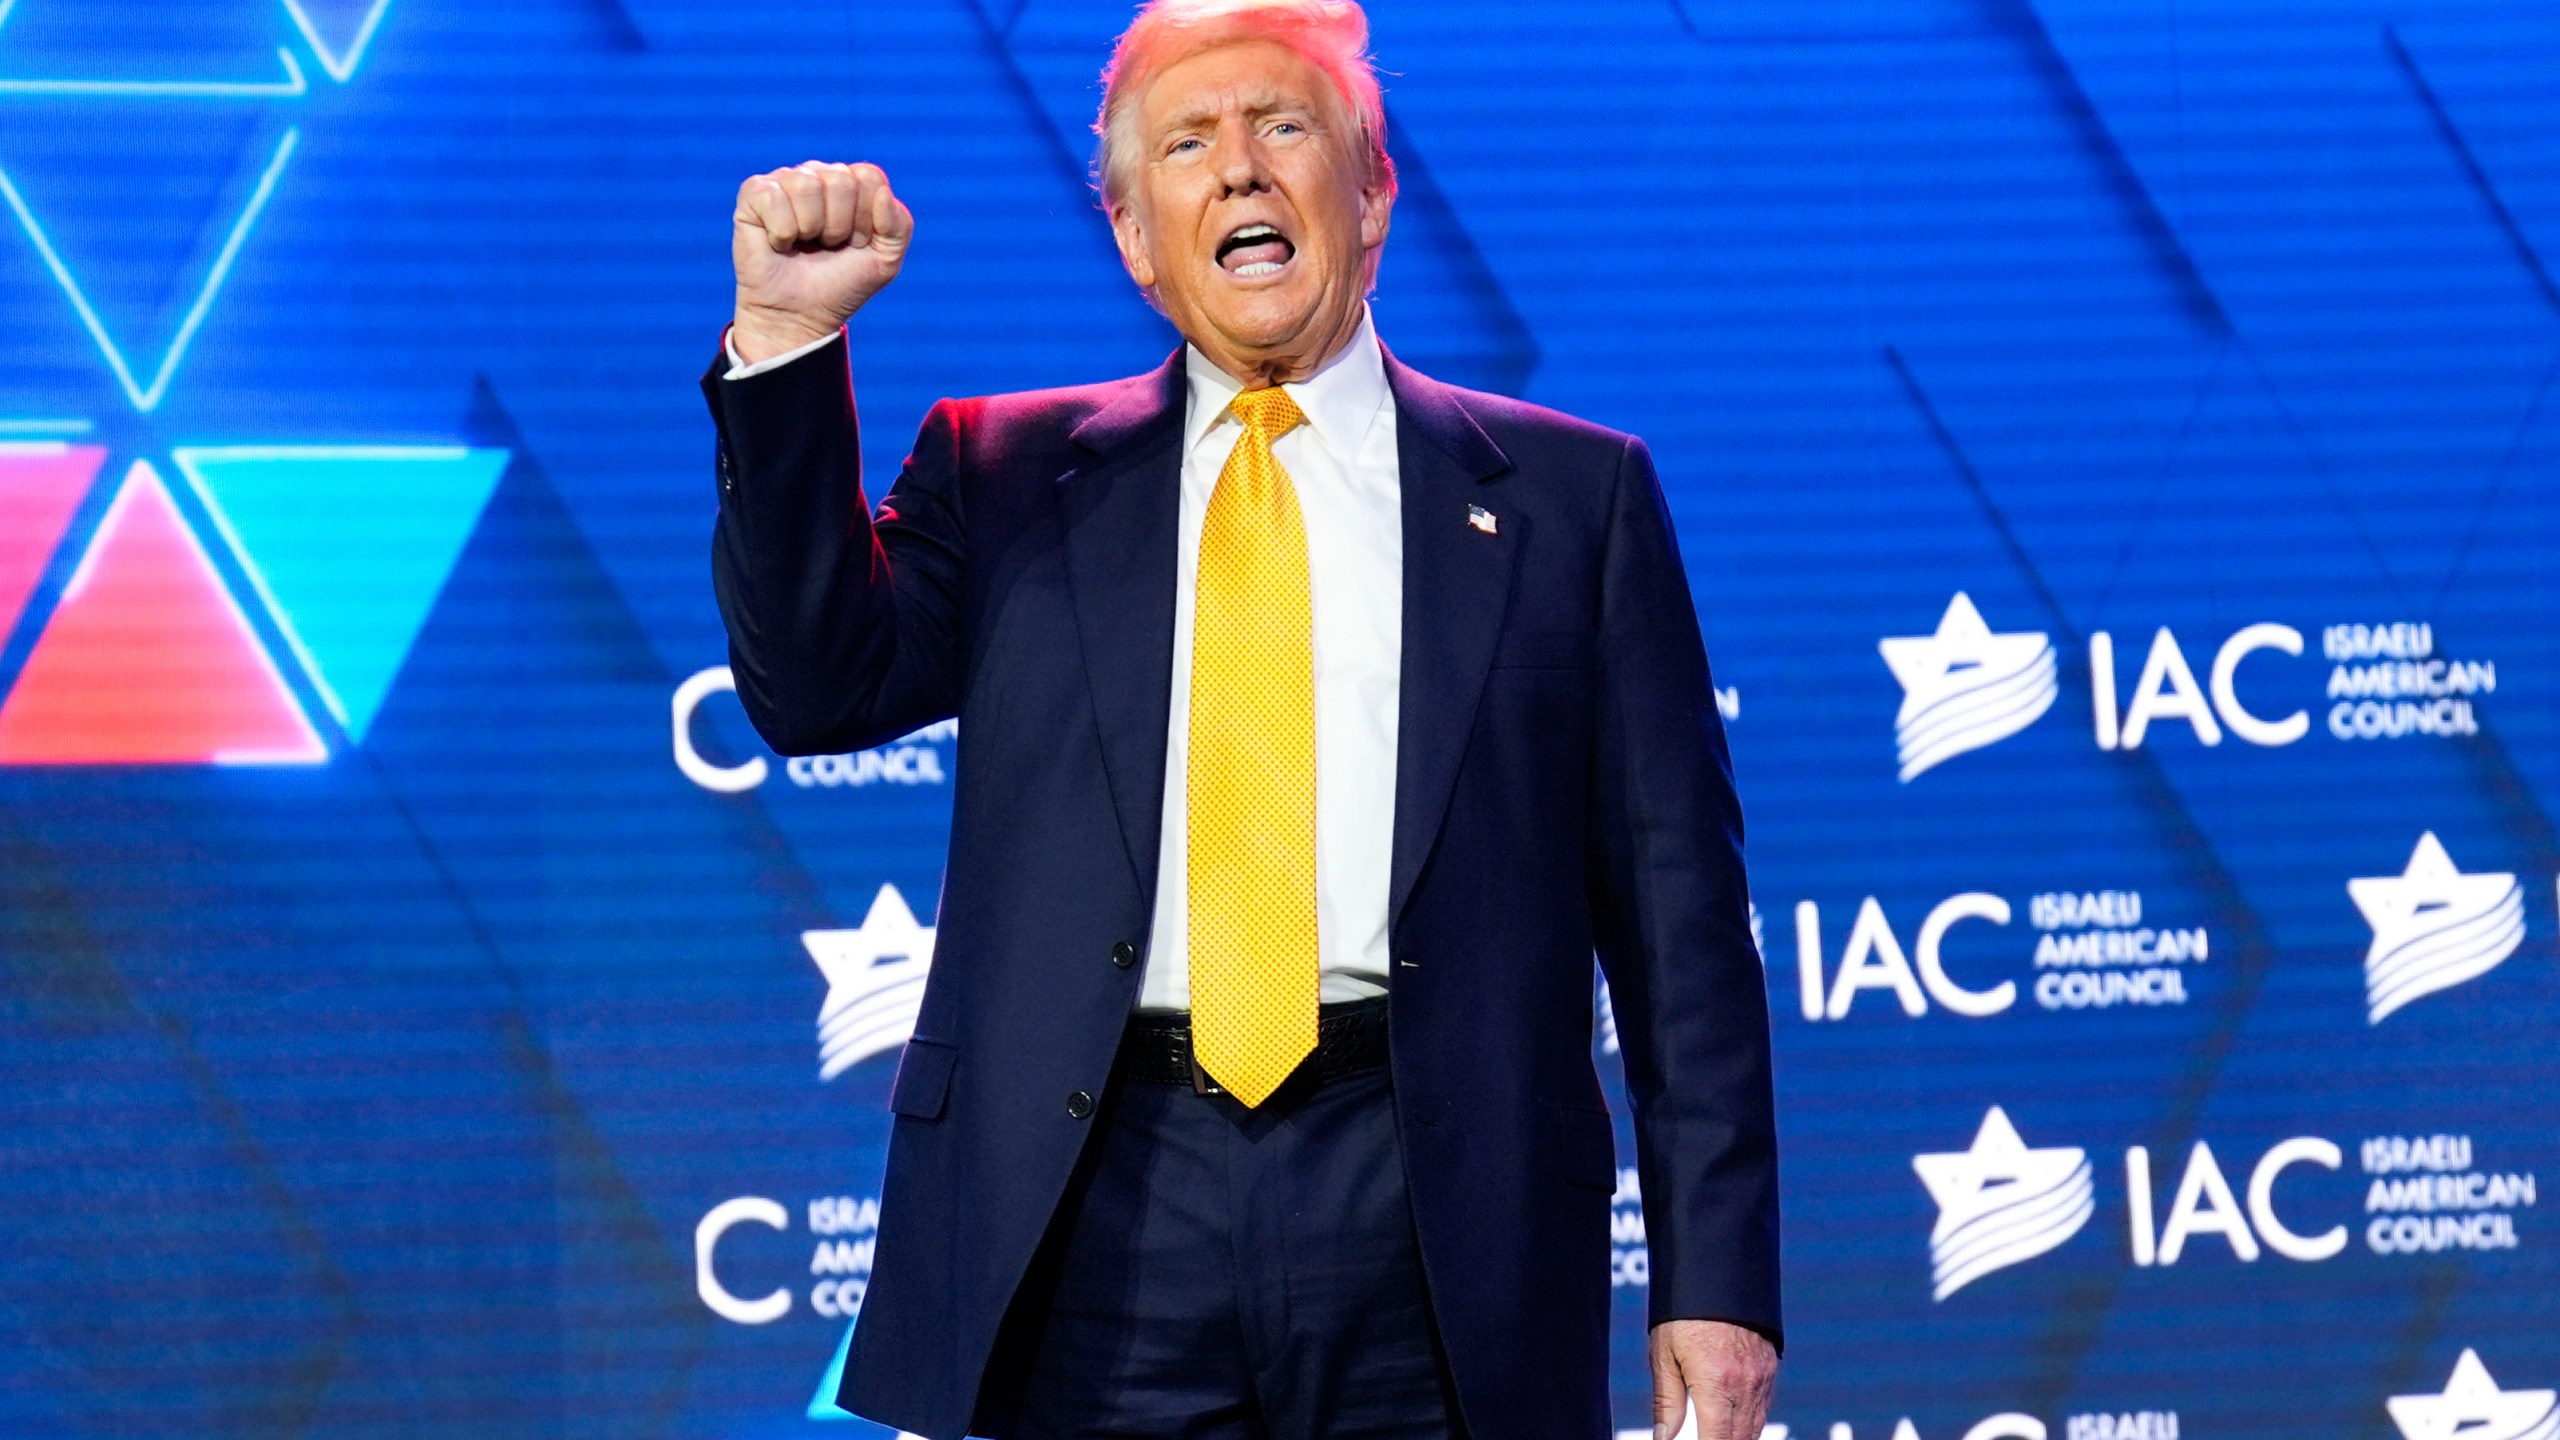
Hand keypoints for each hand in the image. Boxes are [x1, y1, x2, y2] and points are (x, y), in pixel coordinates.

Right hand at [731, 160, 912, 362]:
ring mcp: (785, 181)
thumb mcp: (885, 260)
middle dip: (840, 226)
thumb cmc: (841, 284)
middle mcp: (818, 175)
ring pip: (808, 185)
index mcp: (852, 184)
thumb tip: (883, 192)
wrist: (799, 316)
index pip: (869, 177)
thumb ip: (899, 225)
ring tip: (804, 244)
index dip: (866, 219)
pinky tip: (780, 243)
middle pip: (841, 180)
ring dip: (810, 228)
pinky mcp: (754, 194)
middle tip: (828, 246)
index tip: (856, 244)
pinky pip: (773, 197)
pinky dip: (781, 232)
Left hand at [1650, 1319, 1775, 1439]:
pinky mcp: (1770, 1367)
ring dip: (1737, 1437)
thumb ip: (1666, 1402)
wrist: (1717, 1271)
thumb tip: (1663, 1437)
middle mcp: (1745, 1385)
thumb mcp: (1663, 1355)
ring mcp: (1762, 1377)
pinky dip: (1749, 1420)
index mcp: (1716, 1385)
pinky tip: (1732, 1422)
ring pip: (1755, 1427)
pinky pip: (1763, 1407)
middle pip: (1740, 1439)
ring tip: (1714, 1432)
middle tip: (1702, 1436)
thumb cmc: (1683, 1312)